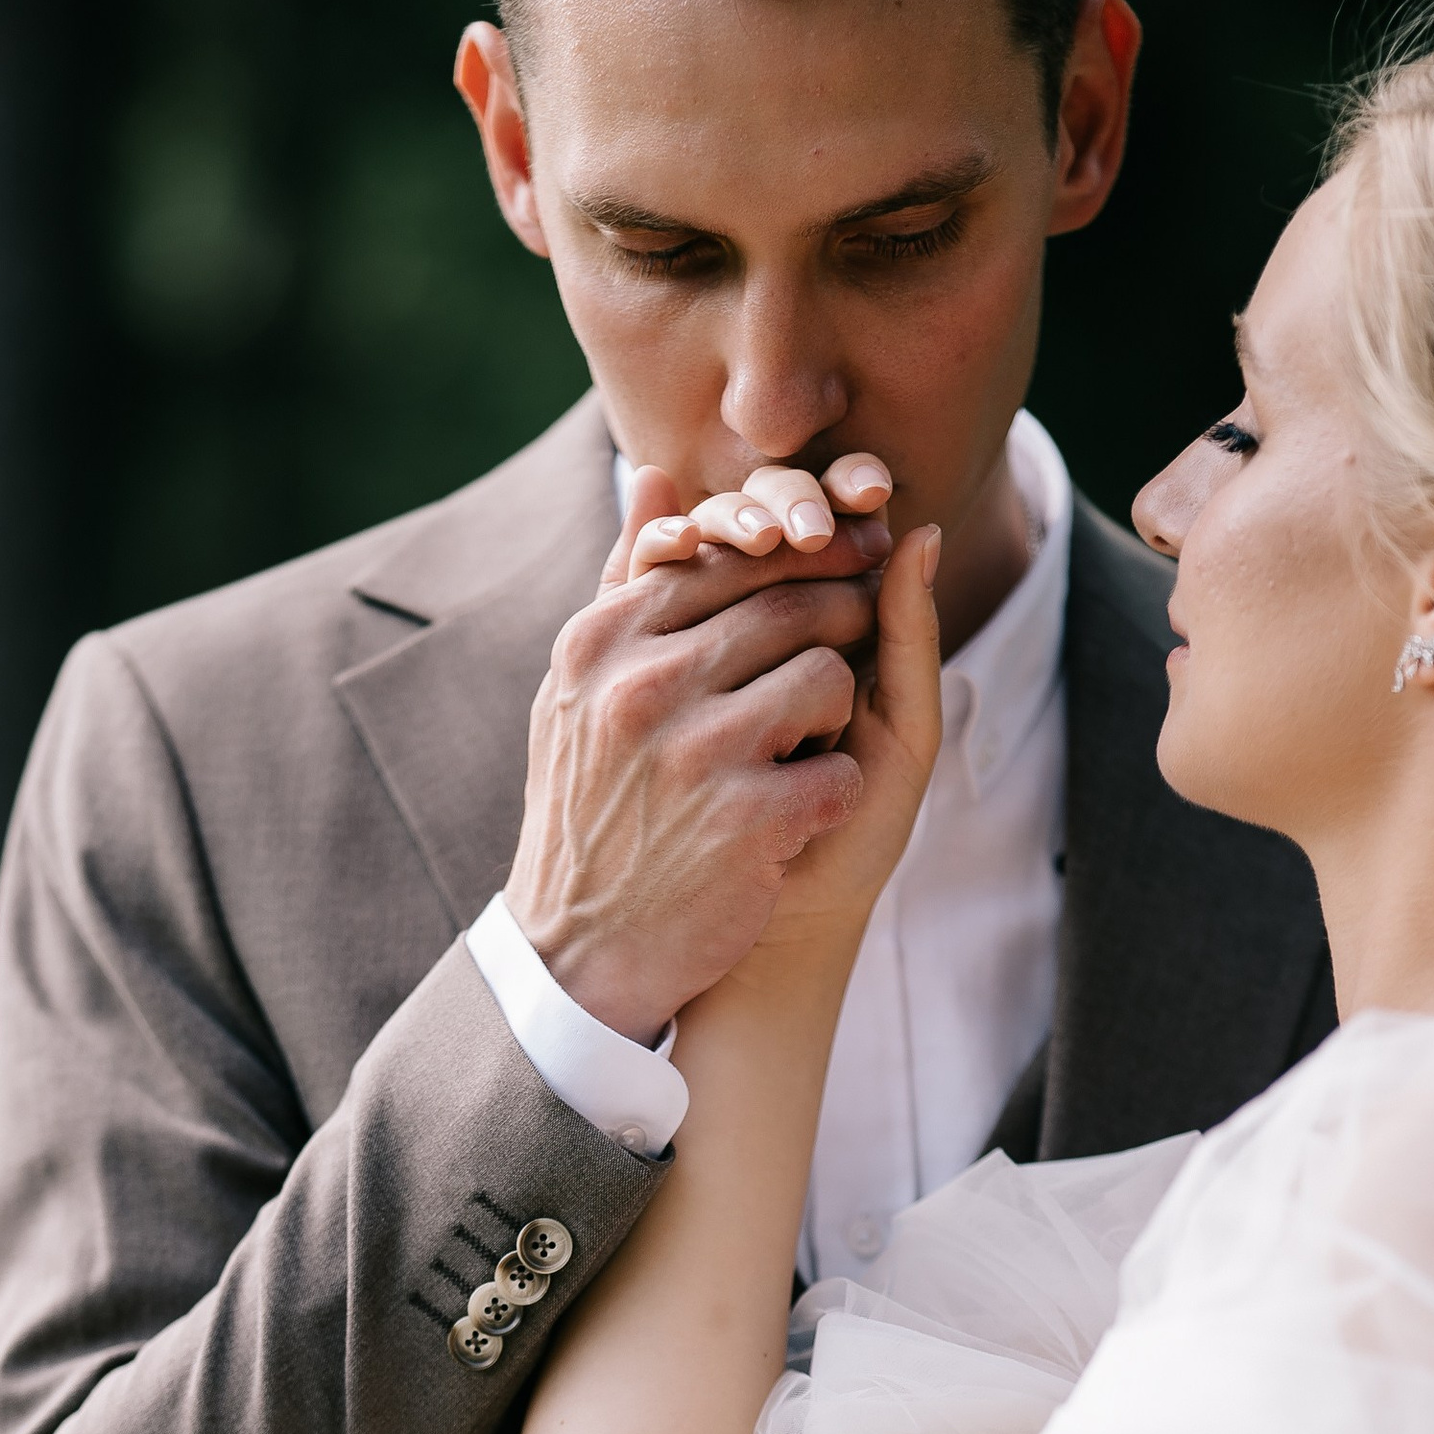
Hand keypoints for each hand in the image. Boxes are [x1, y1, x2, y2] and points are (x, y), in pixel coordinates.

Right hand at [503, 458, 905, 1044]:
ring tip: (811, 746)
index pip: (727, 560)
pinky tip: (803, 818)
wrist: (579, 953)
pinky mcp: (746, 822)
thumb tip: (660, 480)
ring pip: (826, 678)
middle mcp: (641, 686)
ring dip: (836, 715)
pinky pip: (839, 774)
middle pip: (789, 608)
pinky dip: (834, 797)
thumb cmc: (593, 809)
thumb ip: (627, 583)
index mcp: (602, 642)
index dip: (796, 561)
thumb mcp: (582, 689)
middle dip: (839, 620)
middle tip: (854, 649)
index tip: (839, 570)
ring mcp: (695, 752)